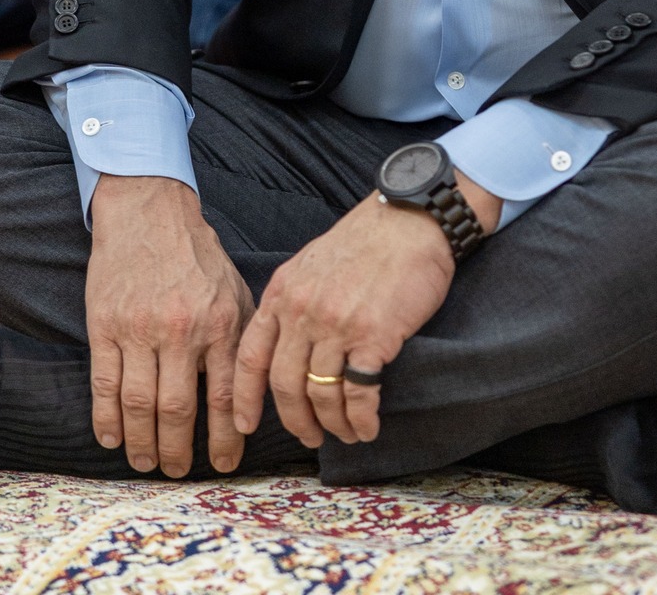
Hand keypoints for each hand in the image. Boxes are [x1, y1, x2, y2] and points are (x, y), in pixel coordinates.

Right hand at [87, 174, 254, 475]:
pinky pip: (104, 383)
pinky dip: (107, 418)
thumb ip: (241, 339)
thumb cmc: (196, 255)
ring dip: (141, 442)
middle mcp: (181, 328)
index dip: (223, 438)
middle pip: (176, 409)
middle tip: (175, 471)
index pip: (224, 396)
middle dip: (176, 450)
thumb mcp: (234, 290)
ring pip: (138, 403)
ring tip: (144, 461)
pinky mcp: (105, 323)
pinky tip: (112, 437)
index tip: (221, 464)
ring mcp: (139, 327)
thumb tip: (250, 396)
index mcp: (219, 322)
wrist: (148, 210)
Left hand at [233, 171, 499, 449]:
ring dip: (333, 424)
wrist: (412, 220)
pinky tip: (367, 427)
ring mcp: (337, 325)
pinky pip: (358, 394)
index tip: (244, 424)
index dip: (244, 397)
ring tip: (345, 433)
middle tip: (309, 437)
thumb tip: (286, 344)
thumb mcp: (312, 263)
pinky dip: (361, 419)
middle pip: (284, 385)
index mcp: (283, 292)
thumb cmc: (367, 240)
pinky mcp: (374, 336)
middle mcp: (303, 310)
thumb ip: (294, 300)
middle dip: (295, 420)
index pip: (250, 355)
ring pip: (321, 395)